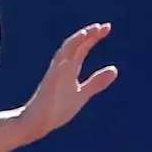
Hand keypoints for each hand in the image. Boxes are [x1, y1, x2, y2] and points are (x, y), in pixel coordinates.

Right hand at [17, 23, 118, 141]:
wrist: (36, 124)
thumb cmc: (57, 109)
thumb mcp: (82, 94)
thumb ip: (96, 82)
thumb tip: (114, 69)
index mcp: (70, 69)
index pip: (82, 48)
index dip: (93, 37)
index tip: (106, 27)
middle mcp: (62, 68)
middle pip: (74, 46)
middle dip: (87, 35)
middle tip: (102, 26)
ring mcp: (54, 76)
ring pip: (63, 54)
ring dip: (74, 43)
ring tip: (86, 33)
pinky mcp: (48, 87)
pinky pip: (54, 72)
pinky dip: (61, 63)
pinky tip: (70, 56)